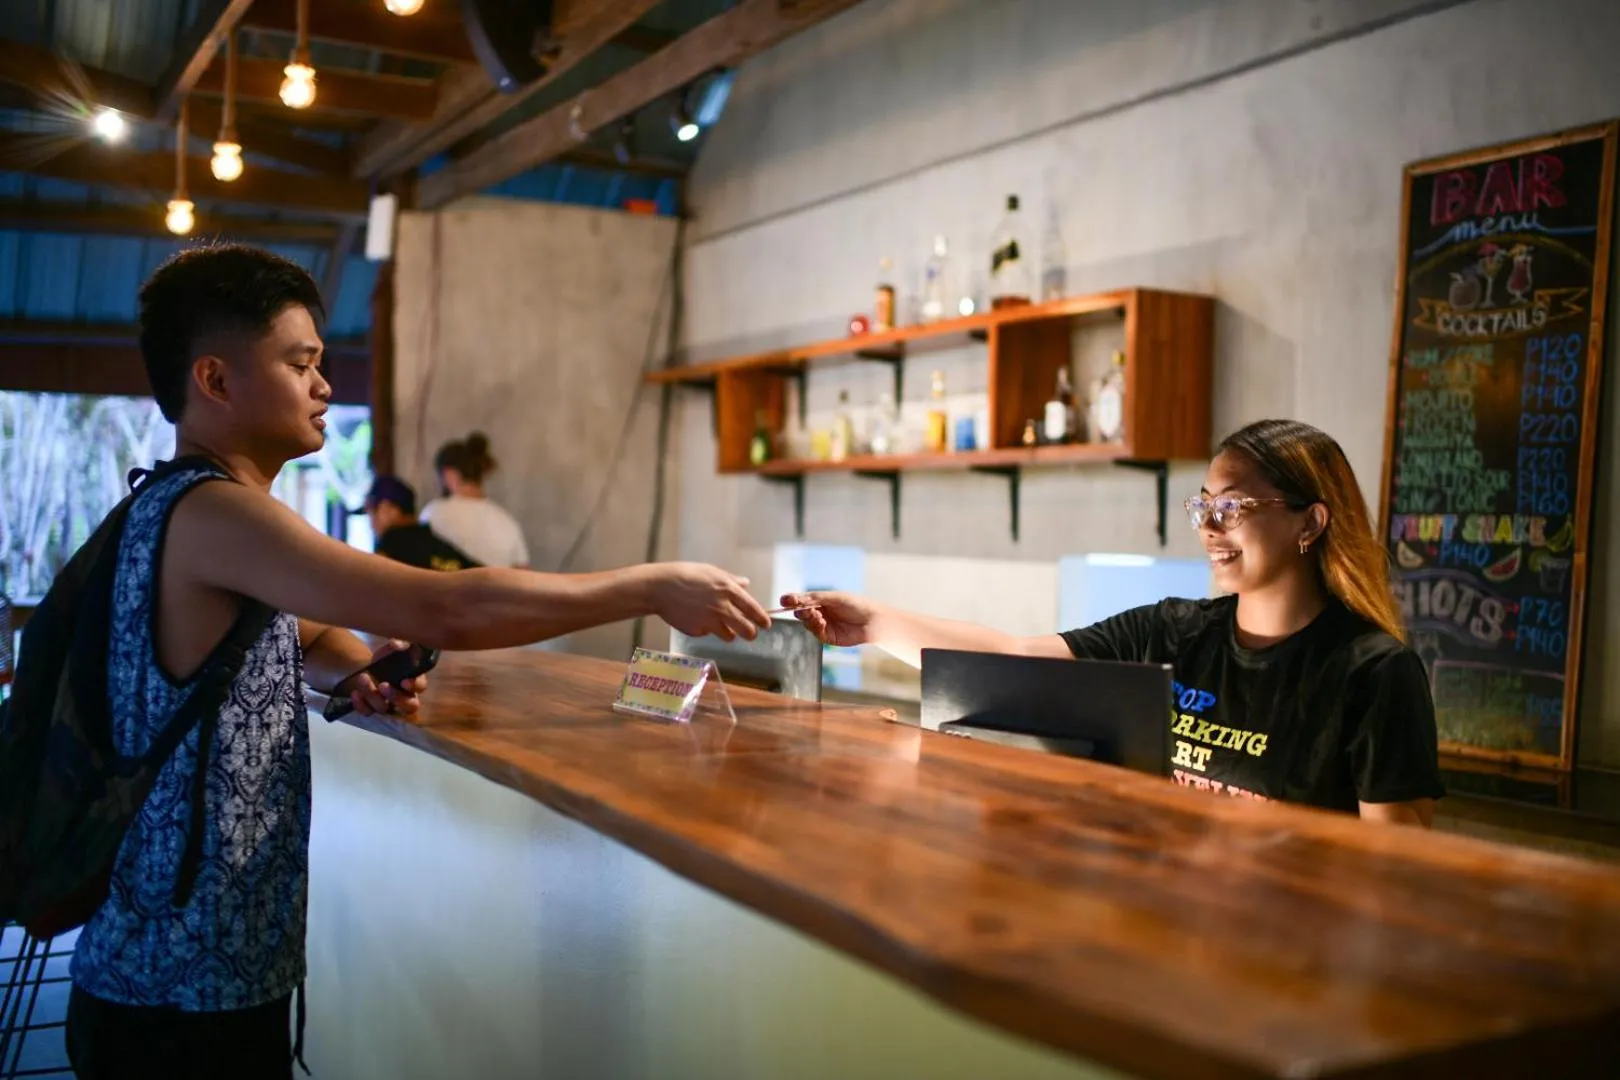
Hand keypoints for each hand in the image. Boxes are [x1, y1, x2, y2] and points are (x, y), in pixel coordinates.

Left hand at [335, 639, 427, 717]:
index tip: (404, 681)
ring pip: (384, 708)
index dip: (415, 686)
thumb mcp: (392, 649)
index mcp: (414, 681)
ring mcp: (389, 706)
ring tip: (363, 678)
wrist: (370, 668)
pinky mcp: (372, 709)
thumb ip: (398, 644)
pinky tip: (355, 693)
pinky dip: (360, 704)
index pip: (421, 687)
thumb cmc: (387, 659)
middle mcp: (405, 697)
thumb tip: (396, 643)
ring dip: (372, 694)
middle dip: (396, 697)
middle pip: (409, 706)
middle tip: (383, 685)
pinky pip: (368, 712)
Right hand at [651, 563, 770, 641]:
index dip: (762, 619)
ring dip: (728, 633)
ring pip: (729, 636)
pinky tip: (695, 618)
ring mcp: (710, 621)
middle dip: (750, 633)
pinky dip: (705, 629)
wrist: (660, 588)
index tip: (766, 624)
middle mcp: (722, 607)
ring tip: (718, 623)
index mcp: (728, 590)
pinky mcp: (698, 631)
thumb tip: (746, 584)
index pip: (753, 609)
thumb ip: (731, 580)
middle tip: (749, 633)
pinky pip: (708, 634)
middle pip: (747, 630)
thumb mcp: (711, 572)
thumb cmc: (685, 575)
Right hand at [780, 591, 878, 647]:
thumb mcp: (835, 598)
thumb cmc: (856, 604)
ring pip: (807, 623)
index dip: (792, 600)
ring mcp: (822, 625)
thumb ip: (816, 598)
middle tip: (800, 608)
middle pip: (801, 612)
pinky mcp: (827, 637)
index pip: (801, 600)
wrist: (872, 621)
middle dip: (799, 610)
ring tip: (815, 614)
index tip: (784, 600)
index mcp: (819, 601)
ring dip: (808, 618)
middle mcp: (819, 613)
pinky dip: (816, 627)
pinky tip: (821, 621)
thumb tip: (796, 599)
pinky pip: (816, 632)